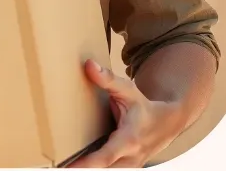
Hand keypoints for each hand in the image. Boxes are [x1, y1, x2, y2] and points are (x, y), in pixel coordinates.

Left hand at [68, 60, 183, 167]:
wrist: (166, 124)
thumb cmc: (143, 106)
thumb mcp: (128, 90)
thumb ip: (108, 79)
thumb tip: (88, 65)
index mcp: (129, 139)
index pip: (105, 157)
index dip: (85, 164)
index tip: (67, 166)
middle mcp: (129, 158)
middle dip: (82, 168)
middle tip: (59, 165)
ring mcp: (128, 167)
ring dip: (86, 168)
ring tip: (64, 164)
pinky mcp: (125, 169)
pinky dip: (92, 167)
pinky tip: (76, 163)